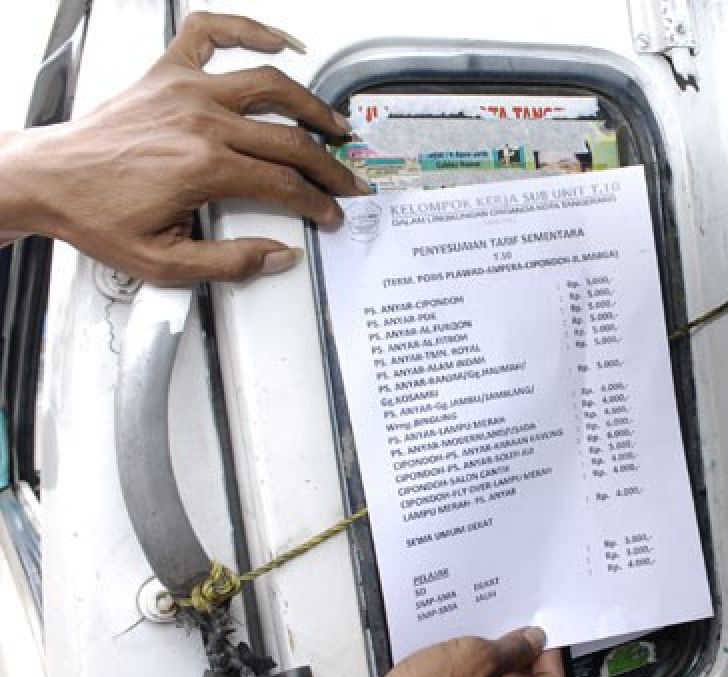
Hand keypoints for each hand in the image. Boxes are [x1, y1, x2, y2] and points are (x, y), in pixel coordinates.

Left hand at [5, 12, 364, 282]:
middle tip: (345, 180)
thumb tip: (279, 254)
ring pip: (269, 85)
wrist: (47, 179)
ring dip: (311, 105)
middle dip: (328, 166)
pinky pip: (210, 33)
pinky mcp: (167, 73)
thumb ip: (229, 262)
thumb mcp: (164, 262)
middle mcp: (201, 121)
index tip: (329, 214)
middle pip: (289, 139)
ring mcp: (185, 90)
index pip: (284, 185)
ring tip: (333, 123)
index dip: (317, 203)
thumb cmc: (96, 213)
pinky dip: (247, 29)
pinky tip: (276, 41)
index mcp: (204, 167)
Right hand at [341, 627, 565, 676]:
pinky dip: (472, 676)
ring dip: (493, 664)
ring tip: (477, 638)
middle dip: (519, 656)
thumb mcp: (475, 657)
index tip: (536, 630)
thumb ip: (511, 648)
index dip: (547, 650)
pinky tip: (458, 655)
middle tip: (507, 628)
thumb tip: (530, 640)